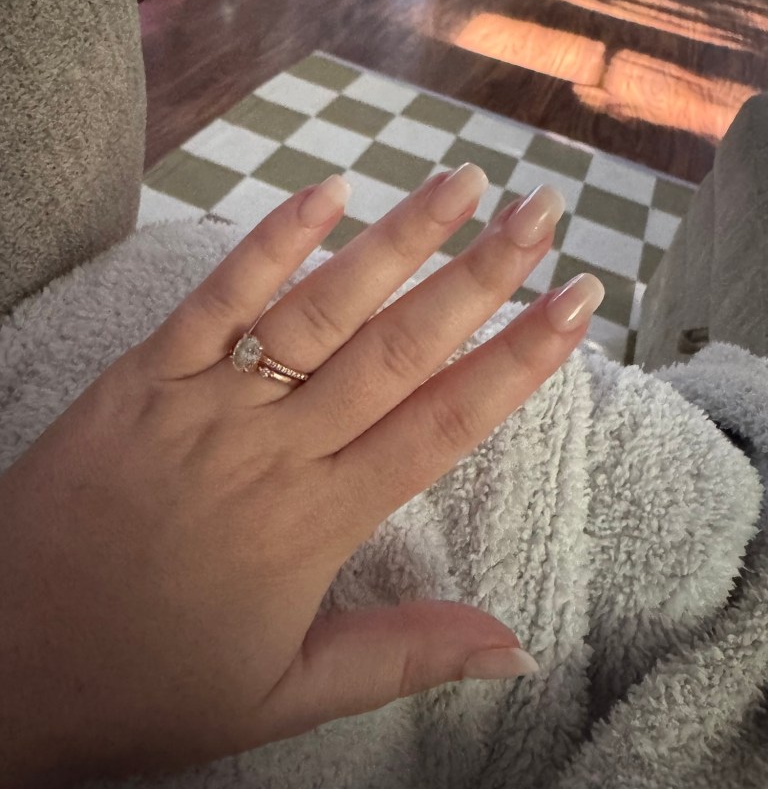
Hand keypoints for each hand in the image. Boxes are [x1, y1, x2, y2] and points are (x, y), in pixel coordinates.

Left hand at [0, 166, 602, 784]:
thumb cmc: (142, 682)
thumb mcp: (282, 697)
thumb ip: (400, 657)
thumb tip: (516, 646)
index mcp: (317, 523)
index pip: (443, 425)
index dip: (518, 361)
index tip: (574, 304)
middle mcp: (274, 449)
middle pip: (399, 349)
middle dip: (481, 277)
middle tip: (542, 212)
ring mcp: (207, 403)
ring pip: (321, 309)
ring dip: (398, 242)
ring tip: (462, 184)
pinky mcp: (144, 376)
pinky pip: (217, 298)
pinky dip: (271, 242)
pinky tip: (326, 190)